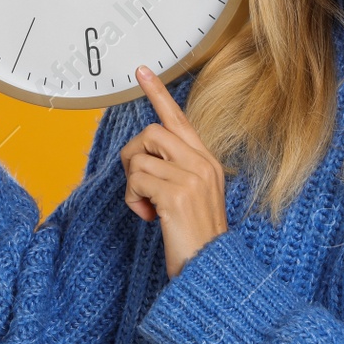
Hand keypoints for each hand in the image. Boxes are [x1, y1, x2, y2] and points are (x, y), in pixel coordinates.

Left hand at [120, 65, 228, 278]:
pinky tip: (150, 218)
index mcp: (207, 163)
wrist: (211, 272)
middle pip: (151, 132)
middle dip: (132, 156)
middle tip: (137, 185)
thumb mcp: (189, 199)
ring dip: (133, 186)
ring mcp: (192, 178)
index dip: (158, 94)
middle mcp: (203, 165)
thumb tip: (141, 159)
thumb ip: (174, 173)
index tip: (141, 71)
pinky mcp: (177, 194)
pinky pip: (137, 180)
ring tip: (147, 207)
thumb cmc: (195, 240)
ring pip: (139, 158)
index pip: (179, 119)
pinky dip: (134, 200)